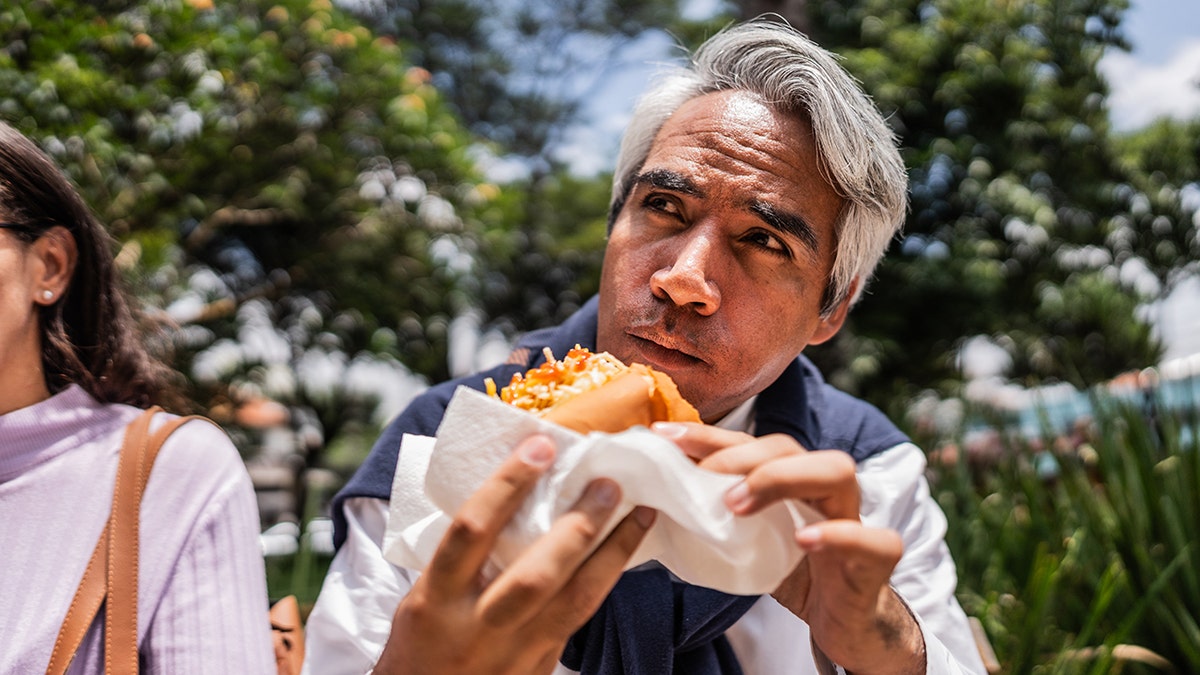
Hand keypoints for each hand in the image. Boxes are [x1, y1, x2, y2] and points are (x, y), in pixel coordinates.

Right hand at [376, 434, 655, 673]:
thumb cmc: (420, 643)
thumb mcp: (424, 595)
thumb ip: (465, 555)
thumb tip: (514, 489)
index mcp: (437, 599)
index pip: (472, 531)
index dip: (507, 485)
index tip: (538, 447)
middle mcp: (478, 627)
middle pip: (537, 574)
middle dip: (578, 525)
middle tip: (608, 483)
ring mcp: (515, 653)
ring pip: (576, 601)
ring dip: (614, 552)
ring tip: (640, 512)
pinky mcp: (543, 667)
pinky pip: (582, 617)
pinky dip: (607, 579)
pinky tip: (625, 550)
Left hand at [654, 422, 925, 674]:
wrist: (844, 623)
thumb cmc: (794, 573)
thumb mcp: (746, 543)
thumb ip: (711, 519)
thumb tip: (652, 502)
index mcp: (788, 479)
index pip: (747, 444)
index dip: (707, 436)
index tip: (663, 435)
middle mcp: (822, 487)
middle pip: (789, 447)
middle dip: (740, 454)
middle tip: (702, 475)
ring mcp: (853, 517)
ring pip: (836, 470)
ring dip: (782, 479)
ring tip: (737, 504)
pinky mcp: (878, 556)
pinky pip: (869, 536)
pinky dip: (836, 535)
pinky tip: (803, 539)